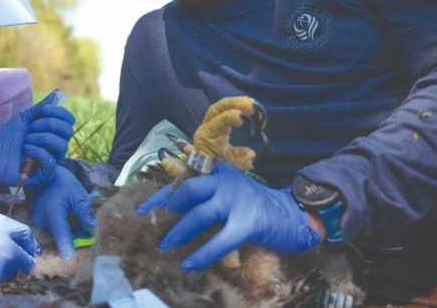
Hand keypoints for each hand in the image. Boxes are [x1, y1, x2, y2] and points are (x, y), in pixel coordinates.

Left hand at [0, 90, 75, 190]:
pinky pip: (51, 161)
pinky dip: (39, 151)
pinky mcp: (44, 173)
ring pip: (62, 145)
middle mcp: (55, 145)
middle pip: (68, 131)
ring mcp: (51, 159)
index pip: (68, 121)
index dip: (60, 112)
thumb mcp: (23, 119)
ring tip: (26, 139)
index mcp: (52, 132)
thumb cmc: (7, 138)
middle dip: (49, 124)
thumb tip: (56, 94)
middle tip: (31, 127)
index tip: (43, 109)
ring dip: (42, 137)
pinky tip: (26, 148)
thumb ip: (40, 108)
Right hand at [27, 166, 96, 260]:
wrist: (44, 176)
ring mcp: (36, 223)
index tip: (69, 258)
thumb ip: (84, 212)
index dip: (66, 246)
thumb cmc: (63, 183)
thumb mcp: (78, 194)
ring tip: (72, 219)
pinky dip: (59, 229)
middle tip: (85, 229)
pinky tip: (64, 219)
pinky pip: (50, 231)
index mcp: (53, 211)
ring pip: (55, 235)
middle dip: (73, 237)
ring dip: (66, 233)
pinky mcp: (35, 224)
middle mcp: (41, 219)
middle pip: (60, 237)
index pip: (61, 232)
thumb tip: (94, 228)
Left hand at [137, 162, 320, 270]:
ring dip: (179, 232)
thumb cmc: (255, 208)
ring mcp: (237, 199)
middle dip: (166, 209)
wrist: (294, 214)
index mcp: (219, 172)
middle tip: (154, 228)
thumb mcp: (229, 194)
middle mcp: (226, 181)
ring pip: (200, 213)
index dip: (160, 195)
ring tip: (165, 245)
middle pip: (188, 189)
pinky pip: (219, 240)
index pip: (183, 179)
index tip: (142, 210)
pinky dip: (202, 254)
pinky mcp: (248, 222)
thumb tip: (174, 217)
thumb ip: (207, 199)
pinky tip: (190, 265)